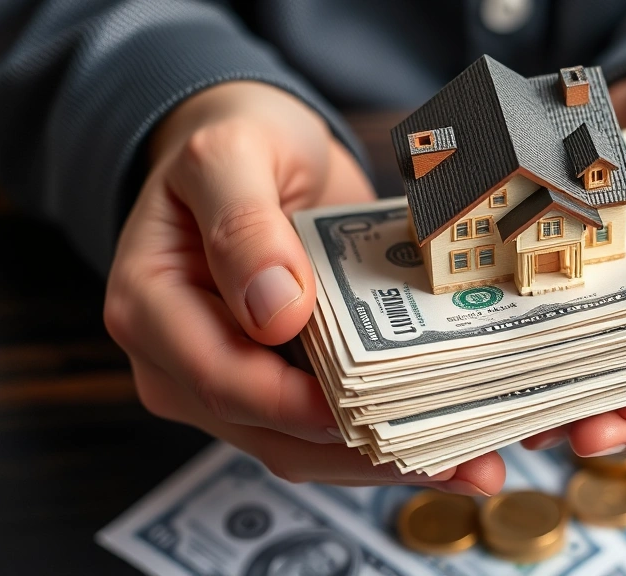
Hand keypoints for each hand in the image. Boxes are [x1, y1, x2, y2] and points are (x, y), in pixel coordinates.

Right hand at [104, 82, 502, 494]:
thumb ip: (242, 225)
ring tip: (473, 463)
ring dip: (390, 461)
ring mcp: (237, 381)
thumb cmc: (235, 142)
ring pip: (310, 448)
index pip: (221, 378)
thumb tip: (272, 311)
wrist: (259, 150)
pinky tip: (452, 442)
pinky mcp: (286, 383)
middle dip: (364, 453)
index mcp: (152, 308)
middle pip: (274, 432)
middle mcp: (186, 362)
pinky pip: (333, 430)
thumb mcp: (230, 155)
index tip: (364, 411)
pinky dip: (389, 440)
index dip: (294, 406)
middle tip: (456, 458)